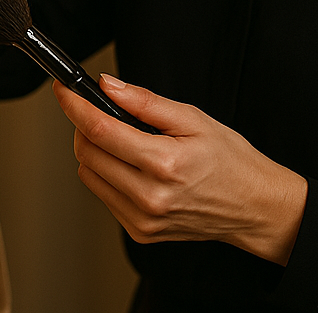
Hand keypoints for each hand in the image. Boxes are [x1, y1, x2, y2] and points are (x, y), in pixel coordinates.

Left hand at [53, 75, 306, 265]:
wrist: (254, 206)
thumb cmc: (229, 160)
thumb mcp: (192, 117)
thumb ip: (144, 101)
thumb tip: (107, 85)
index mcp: (164, 164)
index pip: (100, 129)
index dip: (74, 104)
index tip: (63, 89)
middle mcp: (150, 197)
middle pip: (86, 152)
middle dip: (84, 124)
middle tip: (99, 110)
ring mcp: (144, 219)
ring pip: (88, 174)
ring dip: (92, 149)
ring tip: (119, 138)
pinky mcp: (141, 232)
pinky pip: (103, 195)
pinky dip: (105, 173)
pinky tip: (129, 164)